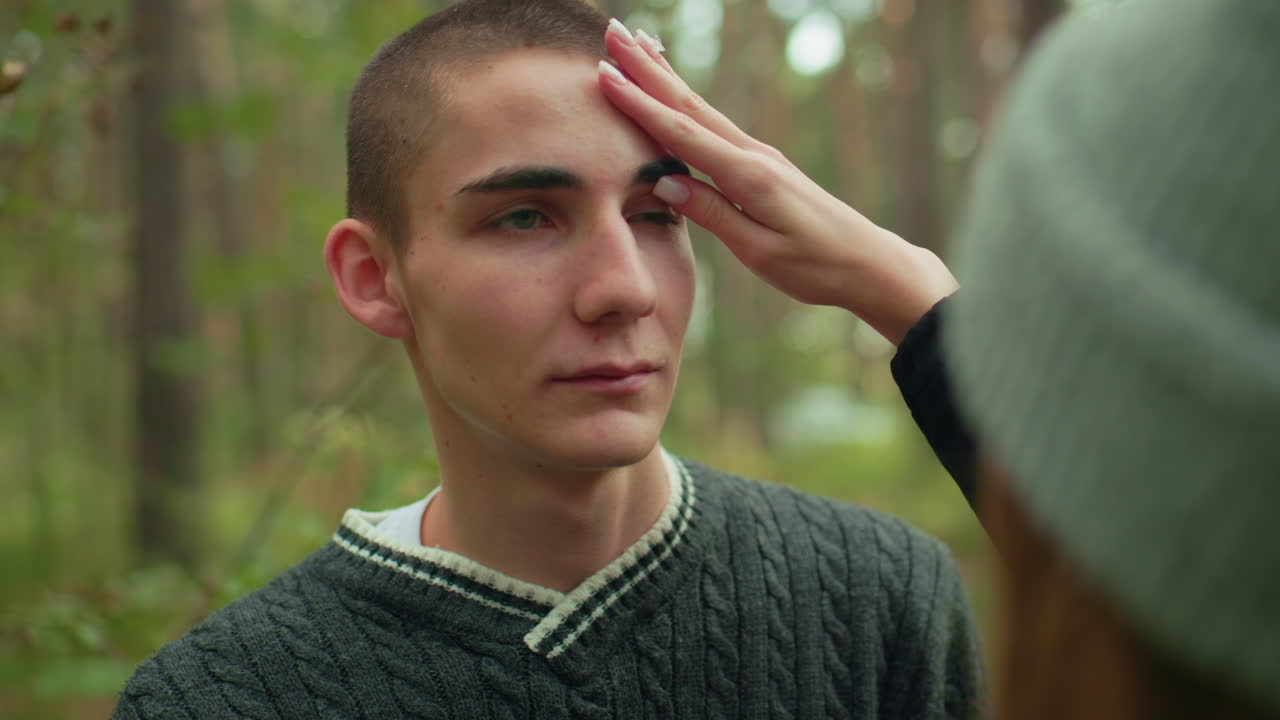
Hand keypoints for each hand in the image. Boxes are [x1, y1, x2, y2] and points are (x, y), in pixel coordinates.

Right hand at [598, 20, 957, 343]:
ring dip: (665, 76)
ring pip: (701, 109)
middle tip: (613, 32)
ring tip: (637, 44)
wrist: (868, 262)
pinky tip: (678, 90)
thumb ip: (713, 214)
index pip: (682, 134)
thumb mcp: (760, 252)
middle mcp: (753, 156)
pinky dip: (687, 101)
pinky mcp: (762, 165)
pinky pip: (714, 124)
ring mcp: (759, 156)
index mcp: (749, 176)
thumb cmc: (815, 265)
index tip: (605, 75)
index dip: (640, 104)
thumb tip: (665, 182)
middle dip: (647, 69)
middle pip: (689, 105)